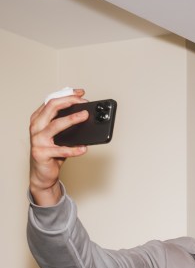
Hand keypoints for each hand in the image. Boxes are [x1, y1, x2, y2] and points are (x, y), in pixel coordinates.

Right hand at [29, 88, 89, 205]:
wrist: (43, 173)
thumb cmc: (52, 151)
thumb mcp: (58, 134)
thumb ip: (65, 122)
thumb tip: (84, 112)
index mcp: (39, 118)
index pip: (52, 101)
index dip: (66, 95)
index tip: (81, 93)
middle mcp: (36, 127)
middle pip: (52, 108)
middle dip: (69, 103)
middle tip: (85, 104)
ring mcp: (38, 140)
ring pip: (55, 126)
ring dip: (71, 120)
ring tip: (85, 116)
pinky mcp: (42, 153)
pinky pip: (60, 150)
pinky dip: (74, 149)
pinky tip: (84, 148)